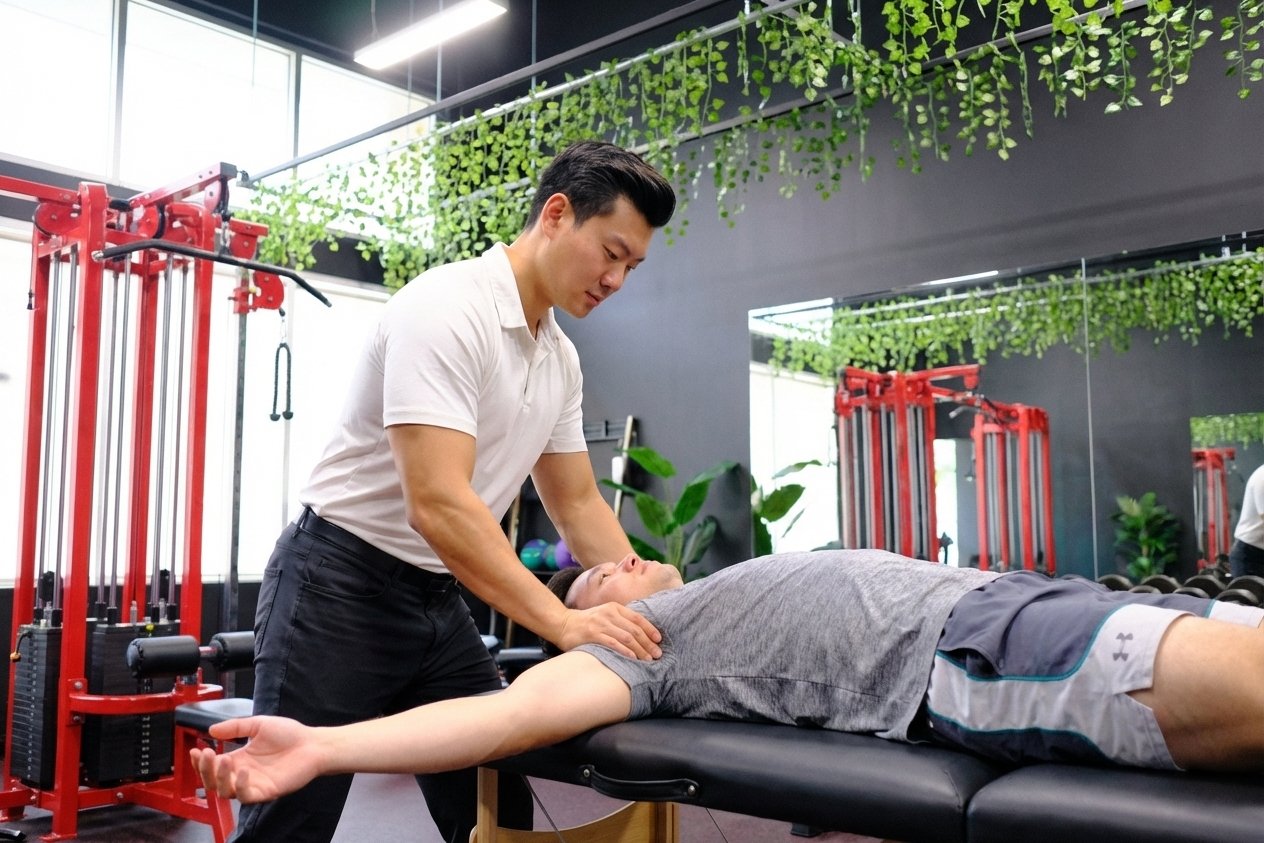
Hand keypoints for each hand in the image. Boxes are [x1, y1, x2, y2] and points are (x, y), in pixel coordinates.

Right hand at [190, 716, 323, 802]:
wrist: (313, 744)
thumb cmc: (290, 734)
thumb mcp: (259, 724)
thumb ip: (236, 727)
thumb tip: (211, 729)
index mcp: (240, 759)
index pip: (212, 766)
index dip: (200, 761)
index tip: (195, 749)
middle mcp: (243, 774)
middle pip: (213, 781)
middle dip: (205, 770)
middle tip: (206, 754)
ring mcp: (253, 784)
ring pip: (225, 792)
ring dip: (220, 778)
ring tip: (224, 759)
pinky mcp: (265, 791)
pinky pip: (246, 796)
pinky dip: (240, 785)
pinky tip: (243, 770)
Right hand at [558, 603, 662, 659]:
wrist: (562, 624)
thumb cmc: (587, 623)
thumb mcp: (605, 615)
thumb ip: (620, 621)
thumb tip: (641, 636)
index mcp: (615, 608)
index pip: (637, 618)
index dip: (650, 629)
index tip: (659, 640)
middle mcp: (609, 614)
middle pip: (635, 629)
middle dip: (648, 643)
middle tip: (658, 654)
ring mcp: (601, 624)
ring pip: (627, 637)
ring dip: (640, 650)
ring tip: (648, 659)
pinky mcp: (593, 635)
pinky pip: (613, 643)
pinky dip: (625, 651)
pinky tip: (633, 658)